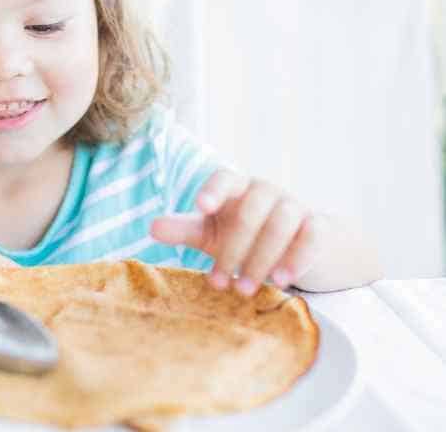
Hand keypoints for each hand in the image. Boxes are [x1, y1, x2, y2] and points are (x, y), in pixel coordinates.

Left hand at [150, 170, 321, 295]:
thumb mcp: (212, 234)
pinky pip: (312, 235)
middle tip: (220, 285)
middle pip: (250, 211)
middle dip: (233, 250)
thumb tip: (151, 227)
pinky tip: (283, 280)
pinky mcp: (318, 225)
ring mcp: (294, 206)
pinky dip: (298, 257)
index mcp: (235, 188)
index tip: (202, 207)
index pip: (224, 178)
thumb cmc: (245, 235)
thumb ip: (184, 230)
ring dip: (262, 258)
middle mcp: (265, 191)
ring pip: (281, 223)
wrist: (300, 242)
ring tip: (246, 289)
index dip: (213, 190)